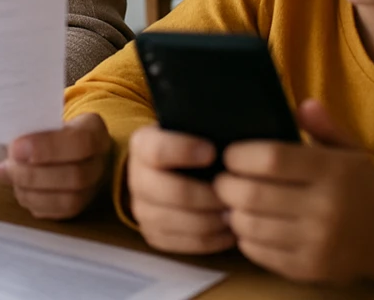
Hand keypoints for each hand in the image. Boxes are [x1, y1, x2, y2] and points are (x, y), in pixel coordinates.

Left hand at [0, 113, 110, 218]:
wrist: (64, 141)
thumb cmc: (49, 126)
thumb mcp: (45, 116)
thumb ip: (31, 127)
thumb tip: (9, 148)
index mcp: (95, 131)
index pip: (81, 142)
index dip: (47, 148)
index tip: (15, 148)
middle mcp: (100, 162)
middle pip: (75, 176)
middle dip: (33, 175)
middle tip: (5, 167)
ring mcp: (93, 187)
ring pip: (69, 200)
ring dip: (31, 193)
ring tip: (8, 178)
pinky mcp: (80, 206)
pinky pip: (60, 214)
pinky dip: (35, 204)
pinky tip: (19, 190)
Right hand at [126, 124, 234, 253]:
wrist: (164, 170)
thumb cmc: (187, 146)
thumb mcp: (188, 129)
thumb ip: (201, 130)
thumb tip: (230, 139)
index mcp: (142, 145)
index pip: (158, 151)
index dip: (185, 151)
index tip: (213, 152)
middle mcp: (136, 178)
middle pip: (174, 192)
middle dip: (210, 196)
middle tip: (235, 194)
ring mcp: (141, 210)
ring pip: (180, 222)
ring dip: (213, 221)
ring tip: (237, 214)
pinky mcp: (152, 234)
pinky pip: (183, 244)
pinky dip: (211, 241)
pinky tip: (230, 231)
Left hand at [213, 99, 373, 285]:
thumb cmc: (358, 185)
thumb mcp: (348, 149)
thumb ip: (323, 126)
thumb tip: (303, 104)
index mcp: (333, 172)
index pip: (271, 158)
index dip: (240, 155)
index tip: (231, 154)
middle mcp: (326, 209)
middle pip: (251, 194)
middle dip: (226, 185)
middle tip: (223, 179)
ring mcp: (317, 243)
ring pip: (250, 226)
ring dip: (232, 212)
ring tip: (233, 202)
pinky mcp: (309, 269)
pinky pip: (259, 253)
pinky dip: (245, 237)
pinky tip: (250, 225)